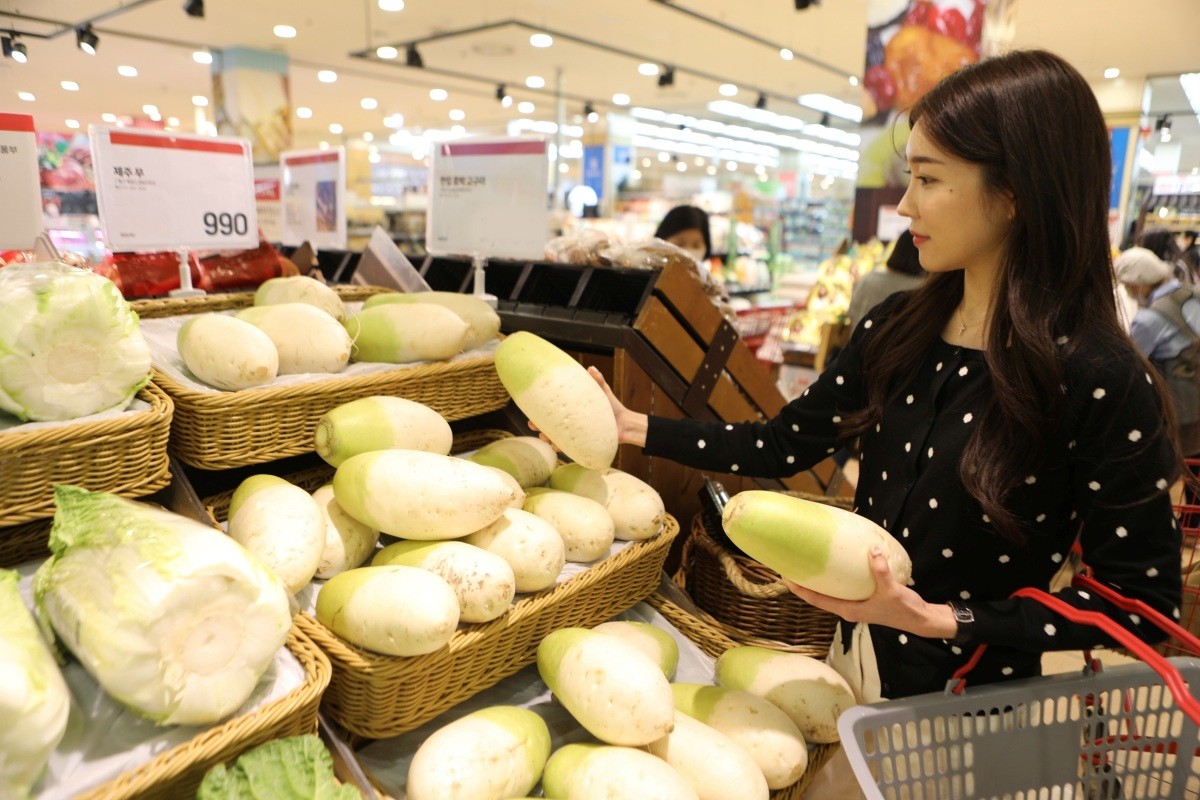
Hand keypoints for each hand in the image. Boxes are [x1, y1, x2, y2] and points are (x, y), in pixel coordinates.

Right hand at [526, 367, 649, 448]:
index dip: (540, 409)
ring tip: (545, 437)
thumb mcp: (603, 392)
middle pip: (549, 424)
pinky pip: (568, 448)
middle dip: (538, 425)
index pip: (552, 409)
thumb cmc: (612, 407)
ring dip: (548, 438)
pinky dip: (561, 448)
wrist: (625, 424)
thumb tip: (591, 369)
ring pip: (556, 437)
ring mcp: (575, 434)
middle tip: (533, 424)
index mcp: (571, 410)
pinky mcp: (581, 444)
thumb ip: (598, 381)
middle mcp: (570, 422)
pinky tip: (557, 447)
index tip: (531, 408)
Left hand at [784, 547, 957, 639]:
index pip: (816, 600)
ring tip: (810, 561)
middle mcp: (848, 608)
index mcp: (847, 610)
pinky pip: (845, 586)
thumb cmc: (902, 609)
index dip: (800, 589)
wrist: (919, 619)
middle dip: (805, 582)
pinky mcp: (864, 597)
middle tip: (792, 563)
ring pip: (831, 591)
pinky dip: (838, 576)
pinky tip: (839, 562)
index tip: (785, 577)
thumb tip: (872, 549)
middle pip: (819, 595)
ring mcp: (856, 603)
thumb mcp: (891, 590)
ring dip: (820, 579)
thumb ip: (880, 571)